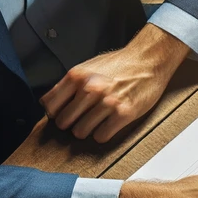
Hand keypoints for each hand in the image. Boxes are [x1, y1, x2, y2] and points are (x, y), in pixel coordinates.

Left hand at [41, 25, 187, 142]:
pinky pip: (101, 135)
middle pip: (64, 121)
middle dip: (70, 124)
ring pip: (81, 131)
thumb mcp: (89, 68)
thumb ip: (73, 83)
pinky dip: (102, 135)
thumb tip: (58, 101)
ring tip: (94, 125)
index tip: (61, 115)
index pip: (50, 104)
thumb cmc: (120, 65)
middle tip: (79, 122)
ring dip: (86, 131)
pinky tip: (107, 127)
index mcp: (77, 76)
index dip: (54, 113)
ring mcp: (106, 102)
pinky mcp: (123, 114)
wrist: (147, 62)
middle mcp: (89, 89)